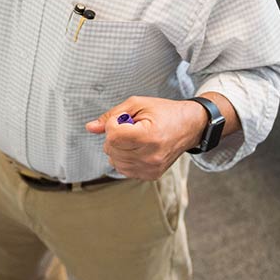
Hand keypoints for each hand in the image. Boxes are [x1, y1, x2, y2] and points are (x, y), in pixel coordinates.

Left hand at [84, 96, 206, 180]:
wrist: (189, 126)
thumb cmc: (165, 112)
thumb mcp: (138, 104)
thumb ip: (112, 115)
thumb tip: (90, 127)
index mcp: (149, 136)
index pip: (113, 136)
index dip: (113, 124)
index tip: (124, 119)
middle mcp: (151, 156)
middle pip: (111, 149)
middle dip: (115, 136)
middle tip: (131, 127)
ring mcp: (151, 168)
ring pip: (115, 161)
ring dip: (119, 148)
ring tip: (134, 138)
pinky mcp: (151, 175)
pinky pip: (124, 170)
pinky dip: (125, 158)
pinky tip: (136, 148)